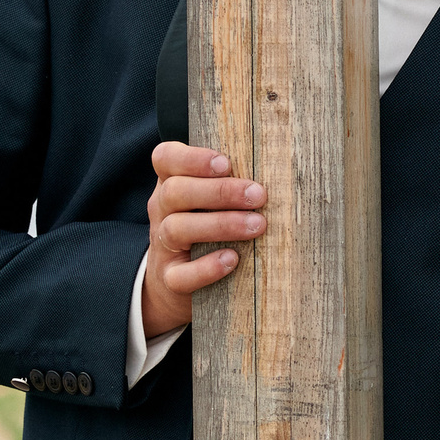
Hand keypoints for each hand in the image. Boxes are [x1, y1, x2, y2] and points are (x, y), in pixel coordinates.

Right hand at [142, 142, 263, 338]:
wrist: (179, 282)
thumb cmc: (209, 225)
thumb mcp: (212, 198)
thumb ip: (232, 180)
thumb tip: (278, 166)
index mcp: (171, 183)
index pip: (165, 158)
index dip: (191, 158)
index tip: (226, 164)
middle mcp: (162, 211)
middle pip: (175, 192)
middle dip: (220, 191)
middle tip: (259, 195)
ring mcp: (163, 246)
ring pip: (177, 229)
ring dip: (221, 225)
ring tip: (258, 226)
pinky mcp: (170, 279)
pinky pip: (180, 275)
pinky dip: (206, 268)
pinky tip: (233, 259)